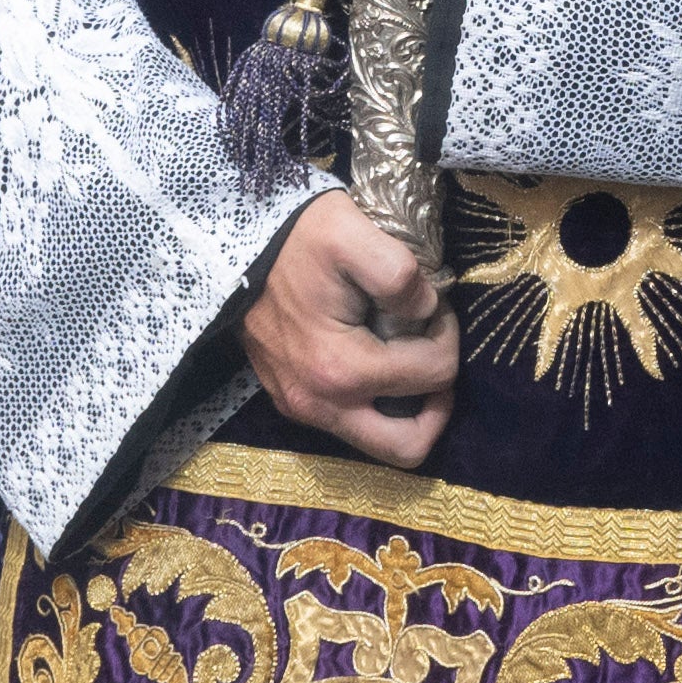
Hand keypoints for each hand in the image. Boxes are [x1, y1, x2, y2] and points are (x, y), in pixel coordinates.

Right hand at [239, 185, 454, 467]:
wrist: (233, 243)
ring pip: (379, 441)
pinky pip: (350, 423)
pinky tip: (373, 355)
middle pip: (407, 448)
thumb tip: (426, 311)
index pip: (436, 376)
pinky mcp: (290, 402)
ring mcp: (301, 409)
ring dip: (406, 405)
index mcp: (342, 370)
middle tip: (433, 356)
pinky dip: (375, 401)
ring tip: (405, 354)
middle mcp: (320, 406)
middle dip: (437, 405)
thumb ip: (401, 276)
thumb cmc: (297, 237)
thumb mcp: (353, 234)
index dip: (448, 337)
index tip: (431, 305)